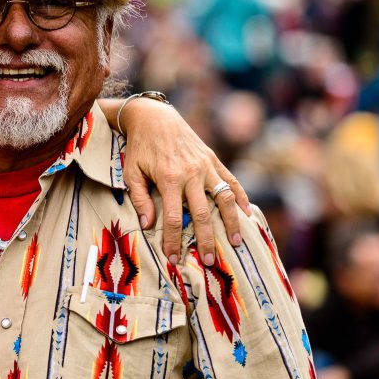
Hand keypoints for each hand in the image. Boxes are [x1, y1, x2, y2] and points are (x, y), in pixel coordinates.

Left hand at [120, 97, 249, 264]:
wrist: (154, 117)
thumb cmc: (139, 147)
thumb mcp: (131, 172)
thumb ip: (140, 198)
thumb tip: (148, 224)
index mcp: (168, 178)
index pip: (173, 218)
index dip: (173, 240)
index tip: (173, 258)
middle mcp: (191, 173)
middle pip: (201, 213)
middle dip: (206, 239)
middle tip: (210, 261)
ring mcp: (205, 166)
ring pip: (224, 198)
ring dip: (231, 221)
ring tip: (236, 242)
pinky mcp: (213, 159)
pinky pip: (231, 180)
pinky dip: (241, 197)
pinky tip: (247, 214)